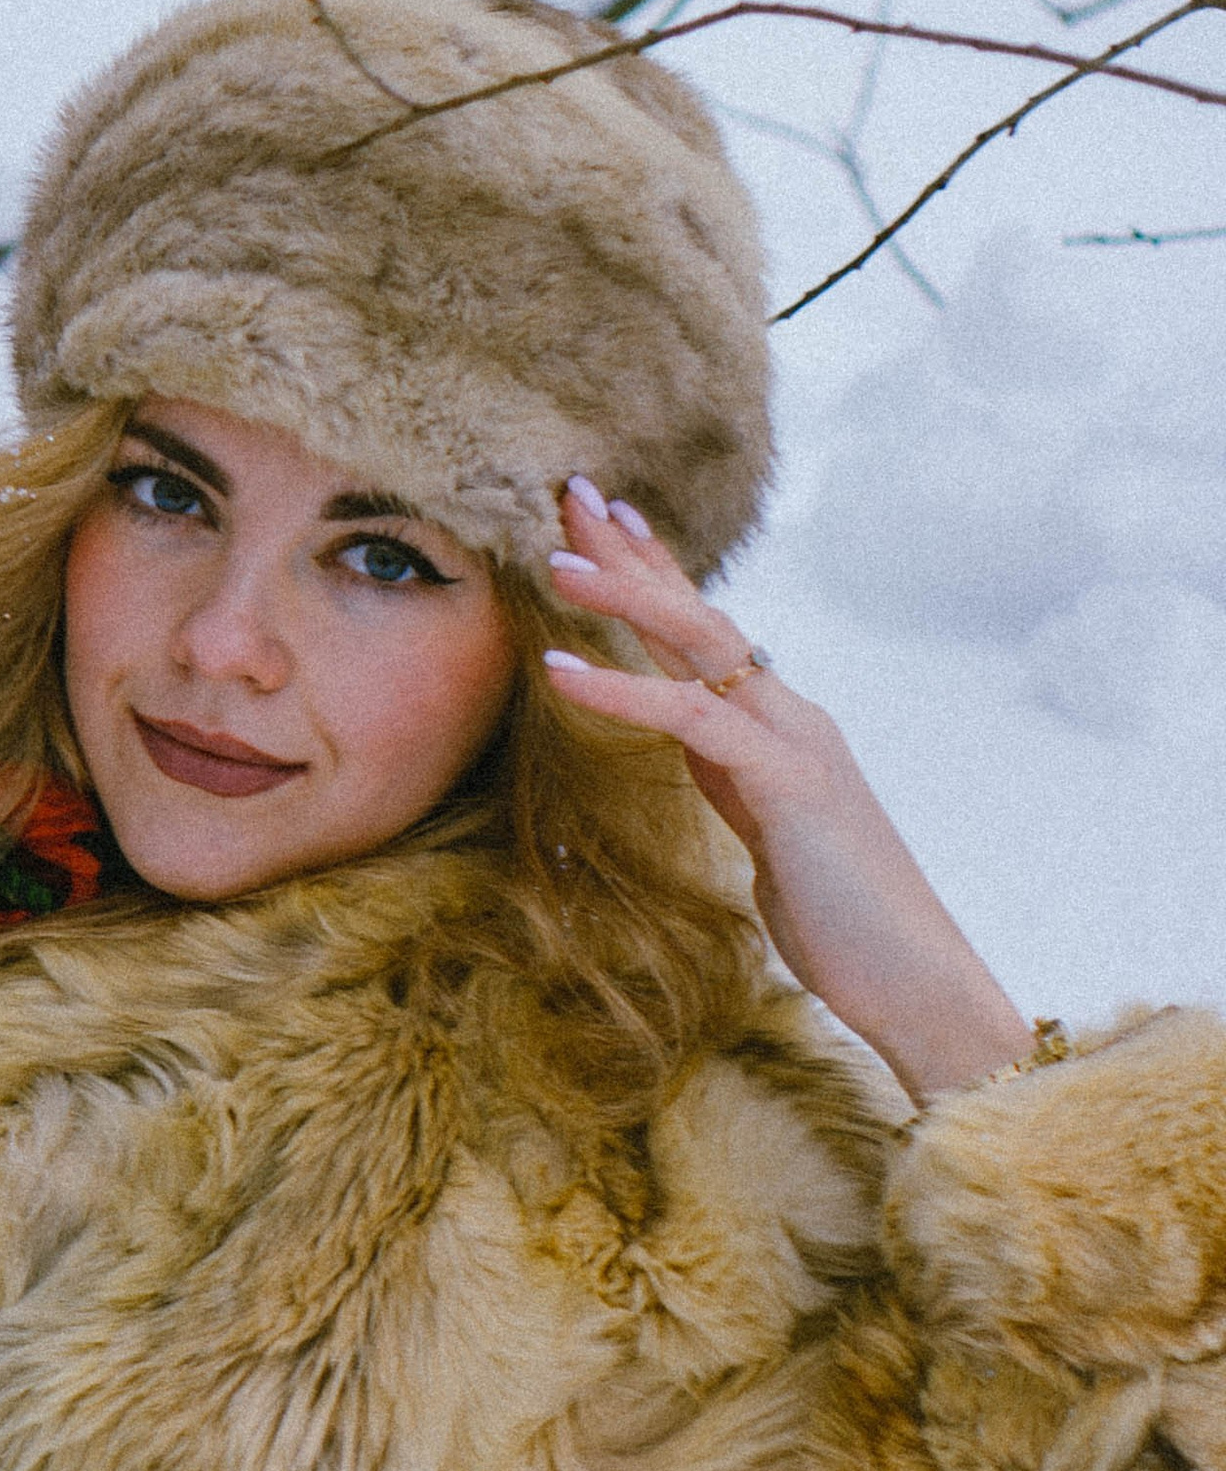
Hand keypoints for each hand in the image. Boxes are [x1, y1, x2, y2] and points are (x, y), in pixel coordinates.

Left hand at [539, 480, 1031, 1104]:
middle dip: (634, 552)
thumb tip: (693, 745)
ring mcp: (796, 742)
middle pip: (700, 612)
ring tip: (555, 562)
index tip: (606, 521)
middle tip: (571, 490)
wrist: (915, 980)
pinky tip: (558, 670)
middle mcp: (790, 717)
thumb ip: (733, 778)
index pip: (708, 633)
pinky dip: (620, 690)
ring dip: (624, 598)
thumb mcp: (770, 834)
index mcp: (780, 728)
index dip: (658, 572)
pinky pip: (690, 720)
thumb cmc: (844, 920)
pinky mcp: (789, 784)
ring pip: (701, 645)